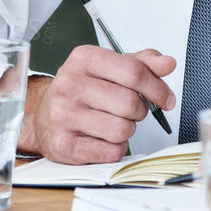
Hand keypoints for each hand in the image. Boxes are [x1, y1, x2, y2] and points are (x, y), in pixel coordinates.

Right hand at [16, 45, 175, 163]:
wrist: (43, 117)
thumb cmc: (81, 91)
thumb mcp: (109, 69)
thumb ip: (141, 64)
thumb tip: (167, 63)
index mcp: (83, 58)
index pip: (134, 72)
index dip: (158, 88)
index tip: (166, 99)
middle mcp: (69, 84)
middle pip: (129, 103)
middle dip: (139, 111)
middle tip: (131, 111)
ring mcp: (63, 115)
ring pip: (122, 130)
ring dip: (127, 130)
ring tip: (113, 123)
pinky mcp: (63, 144)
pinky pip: (110, 151)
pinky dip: (115, 148)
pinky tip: (102, 139)